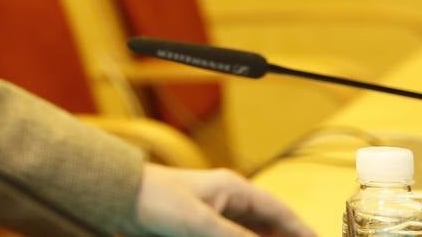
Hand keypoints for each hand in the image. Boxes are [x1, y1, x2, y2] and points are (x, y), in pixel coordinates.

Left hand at [135, 163, 314, 236]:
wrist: (120, 196)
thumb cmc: (156, 200)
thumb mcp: (201, 222)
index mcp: (234, 189)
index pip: (280, 211)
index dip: (301, 229)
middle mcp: (229, 198)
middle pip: (269, 223)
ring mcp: (215, 210)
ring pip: (251, 230)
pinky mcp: (200, 223)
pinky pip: (233, 233)